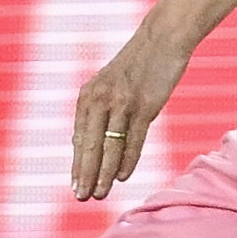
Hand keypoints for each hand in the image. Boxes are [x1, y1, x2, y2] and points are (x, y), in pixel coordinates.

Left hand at [71, 28, 190, 199]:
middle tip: (82, 197)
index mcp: (88, 95)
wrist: (161, 40)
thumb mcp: (108, 85)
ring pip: (110, 146)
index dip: (78, 164)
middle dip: (86, 174)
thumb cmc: (136, 66)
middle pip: (90, 145)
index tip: (75, 186)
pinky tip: (122, 177)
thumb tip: (85, 146)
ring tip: (100, 193)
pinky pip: (133, 140)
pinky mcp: (144, 106)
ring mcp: (122, 103)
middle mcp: (101, 99)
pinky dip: (127, 161)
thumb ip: (97, 112)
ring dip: (104, 173)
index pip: (79, 138)